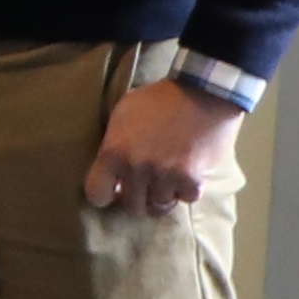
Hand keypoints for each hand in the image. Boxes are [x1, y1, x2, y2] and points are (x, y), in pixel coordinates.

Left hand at [84, 75, 246, 219]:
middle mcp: (136, 168)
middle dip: (139, 198)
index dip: (105, 195)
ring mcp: (165, 176)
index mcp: (113, 152)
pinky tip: (188, 174)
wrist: (202, 92)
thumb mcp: (123, 114)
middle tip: (146, 187)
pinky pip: (187, 198)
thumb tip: (110, 170)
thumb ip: (114, 143)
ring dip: (165, 194)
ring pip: (160, 205)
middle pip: (133, 206)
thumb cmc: (159, 100)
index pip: (97, 194)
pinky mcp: (192, 179)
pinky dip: (188, 190)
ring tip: (168, 179)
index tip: (115, 190)